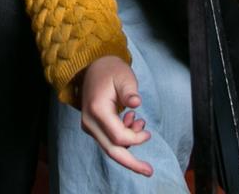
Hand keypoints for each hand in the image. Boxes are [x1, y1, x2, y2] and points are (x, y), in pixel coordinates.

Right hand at [78, 56, 152, 175]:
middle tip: (149, 171)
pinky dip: (123, 139)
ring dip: (129, 143)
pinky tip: (131, 122)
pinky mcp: (92, 127)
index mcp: (97, 110)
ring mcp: (89, 126)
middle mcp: (89, 122)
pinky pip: (108, 141)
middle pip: (111, 151)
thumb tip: (136, 102)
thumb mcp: (124, 77)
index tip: (148, 131)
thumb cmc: (111, 70)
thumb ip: (129, 91)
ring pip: (110, 148)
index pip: (118, 137)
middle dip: (131, 163)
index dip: (135, 138)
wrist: (93, 66)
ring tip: (140, 122)